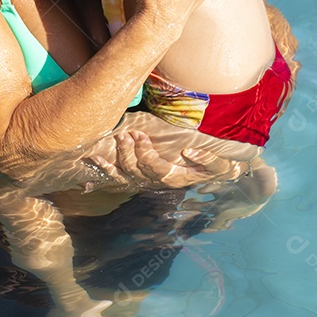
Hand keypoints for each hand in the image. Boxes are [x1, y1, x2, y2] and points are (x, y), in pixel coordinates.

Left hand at [87, 131, 237, 188]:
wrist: (211, 173)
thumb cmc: (214, 166)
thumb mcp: (220, 164)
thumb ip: (207, 159)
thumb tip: (188, 151)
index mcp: (175, 178)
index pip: (154, 168)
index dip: (144, 154)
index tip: (141, 136)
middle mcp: (157, 183)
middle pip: (137, 170)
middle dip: (129, 152)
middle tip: (127, 134)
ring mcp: (146, 182)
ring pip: (126, 174)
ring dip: (119, 157)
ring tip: (117, 139)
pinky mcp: (138, 178)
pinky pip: (118, 179)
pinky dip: (106, 170)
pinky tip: (96, 160)